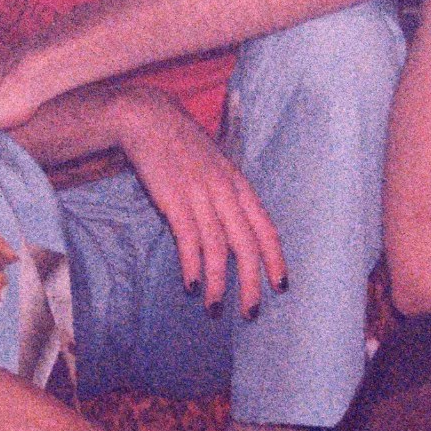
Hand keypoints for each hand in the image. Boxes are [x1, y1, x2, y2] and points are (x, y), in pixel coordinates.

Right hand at [114, 89, 286, 313]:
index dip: (275, 259)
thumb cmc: (182, 145)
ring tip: (215, 307)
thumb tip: (232, 231)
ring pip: (218, 247)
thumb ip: (227, 197)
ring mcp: (201, 196)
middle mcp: (226, 193)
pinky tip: (191, 284)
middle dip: (251, 282)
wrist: (150, 119)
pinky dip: (191, 264)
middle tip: (251, 311)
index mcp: (239, 186)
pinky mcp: (174, 200)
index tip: (280, 286)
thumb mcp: (215, 168)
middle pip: (247, 245)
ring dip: (218, 282)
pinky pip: (188, 238)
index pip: (266, 229)